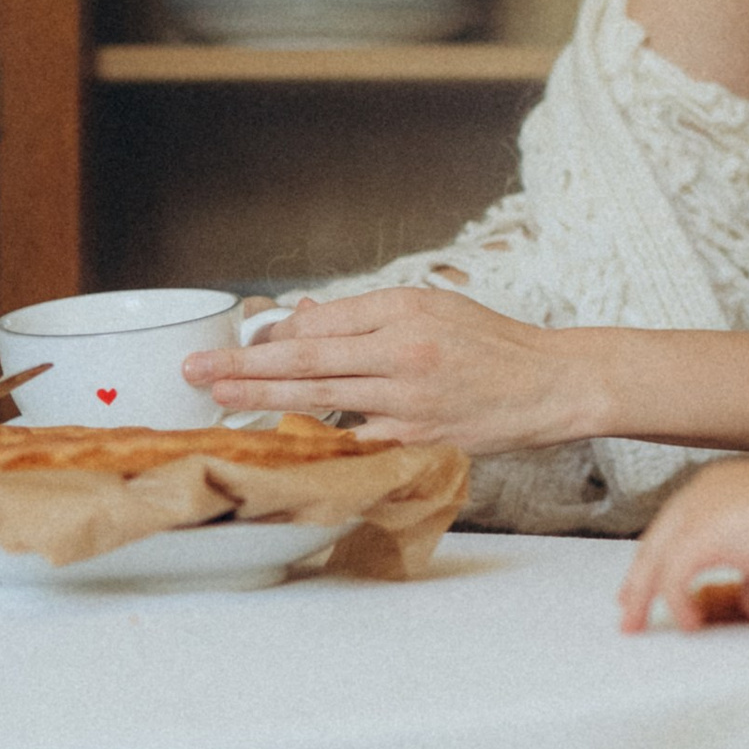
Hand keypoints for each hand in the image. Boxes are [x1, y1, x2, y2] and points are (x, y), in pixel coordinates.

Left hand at [182, 289, 596, 452]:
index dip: (271, 335)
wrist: (553, 383)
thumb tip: (305, 320)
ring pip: (321, 398)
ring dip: (262, 399)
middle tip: (196, 368)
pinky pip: (355, 437)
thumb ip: (367, 317)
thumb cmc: (493, 345)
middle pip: (307, 359)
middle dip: (244, 363)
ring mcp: (408, 399)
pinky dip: (315, 437)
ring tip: (218, 396)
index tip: (235, 340)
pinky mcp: (419, 437)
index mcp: (403, 311)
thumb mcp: (432, 310)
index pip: (320, 323)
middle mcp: (402, 351)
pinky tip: (280, 439)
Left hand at [618, 458, 748, 630]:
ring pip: (656, 558)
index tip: (649, 583)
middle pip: (659, 537)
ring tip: (638, 625)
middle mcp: (707, 488)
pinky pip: (674, 576)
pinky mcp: (703, 533)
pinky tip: (689, 625)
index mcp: (725, 483)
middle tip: (626, 607)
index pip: (679, 521)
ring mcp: (702, 508)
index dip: (661, 554)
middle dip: (639, 576)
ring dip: (643, 595)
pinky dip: (676, 603)